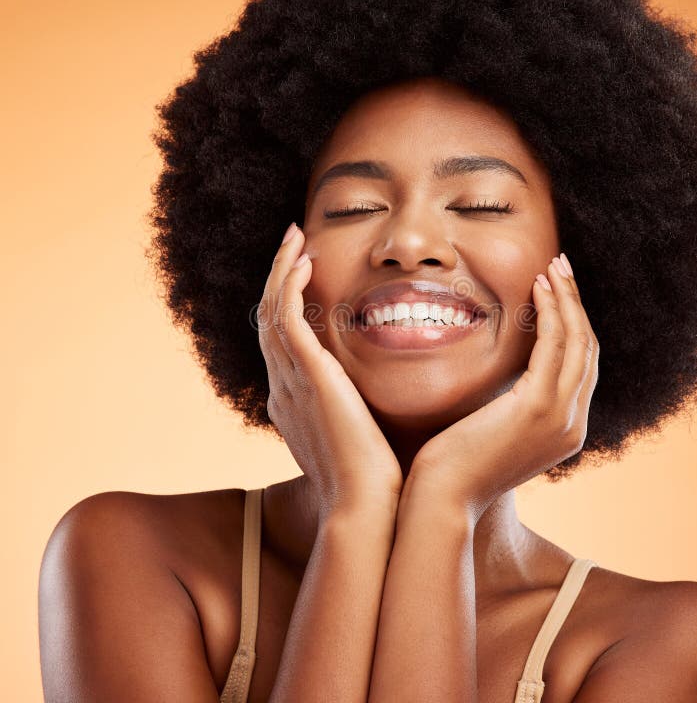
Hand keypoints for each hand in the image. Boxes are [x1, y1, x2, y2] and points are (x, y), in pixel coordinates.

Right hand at [257, 223, 402, 520]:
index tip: (303, 275)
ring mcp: (289, 382)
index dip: (286, 305)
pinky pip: (286, 317)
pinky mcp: (306, 375)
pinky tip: (303, 261)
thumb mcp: (360, 441)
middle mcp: (282, 388)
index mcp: (293, 403)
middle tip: (291, 244)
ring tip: (294, 238)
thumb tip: (379, 406)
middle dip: (278, 278)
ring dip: (280, 270)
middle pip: (269, 319)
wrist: (366, 508)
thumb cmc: (374, 481)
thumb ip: (359, 417)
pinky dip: (289, 285)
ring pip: (271, 311)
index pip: (281, 343)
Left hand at [405, 254, 598, 521]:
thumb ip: (509, 402)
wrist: (442, 499)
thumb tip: (503, 375)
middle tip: (563, 267)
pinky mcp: (540, 408)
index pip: (581, 367)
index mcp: (564, 431)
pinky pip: (556, 346)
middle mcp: (573, 425)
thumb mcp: (493, 428)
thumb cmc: (455, 463)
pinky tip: (539, 286)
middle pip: (588, 350)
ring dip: (568, 298)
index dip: (574, 324)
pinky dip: (552, 311)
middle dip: (577, 304)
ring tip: (555, 265)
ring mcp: (562, 418)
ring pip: (579, 342)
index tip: (558, 290)